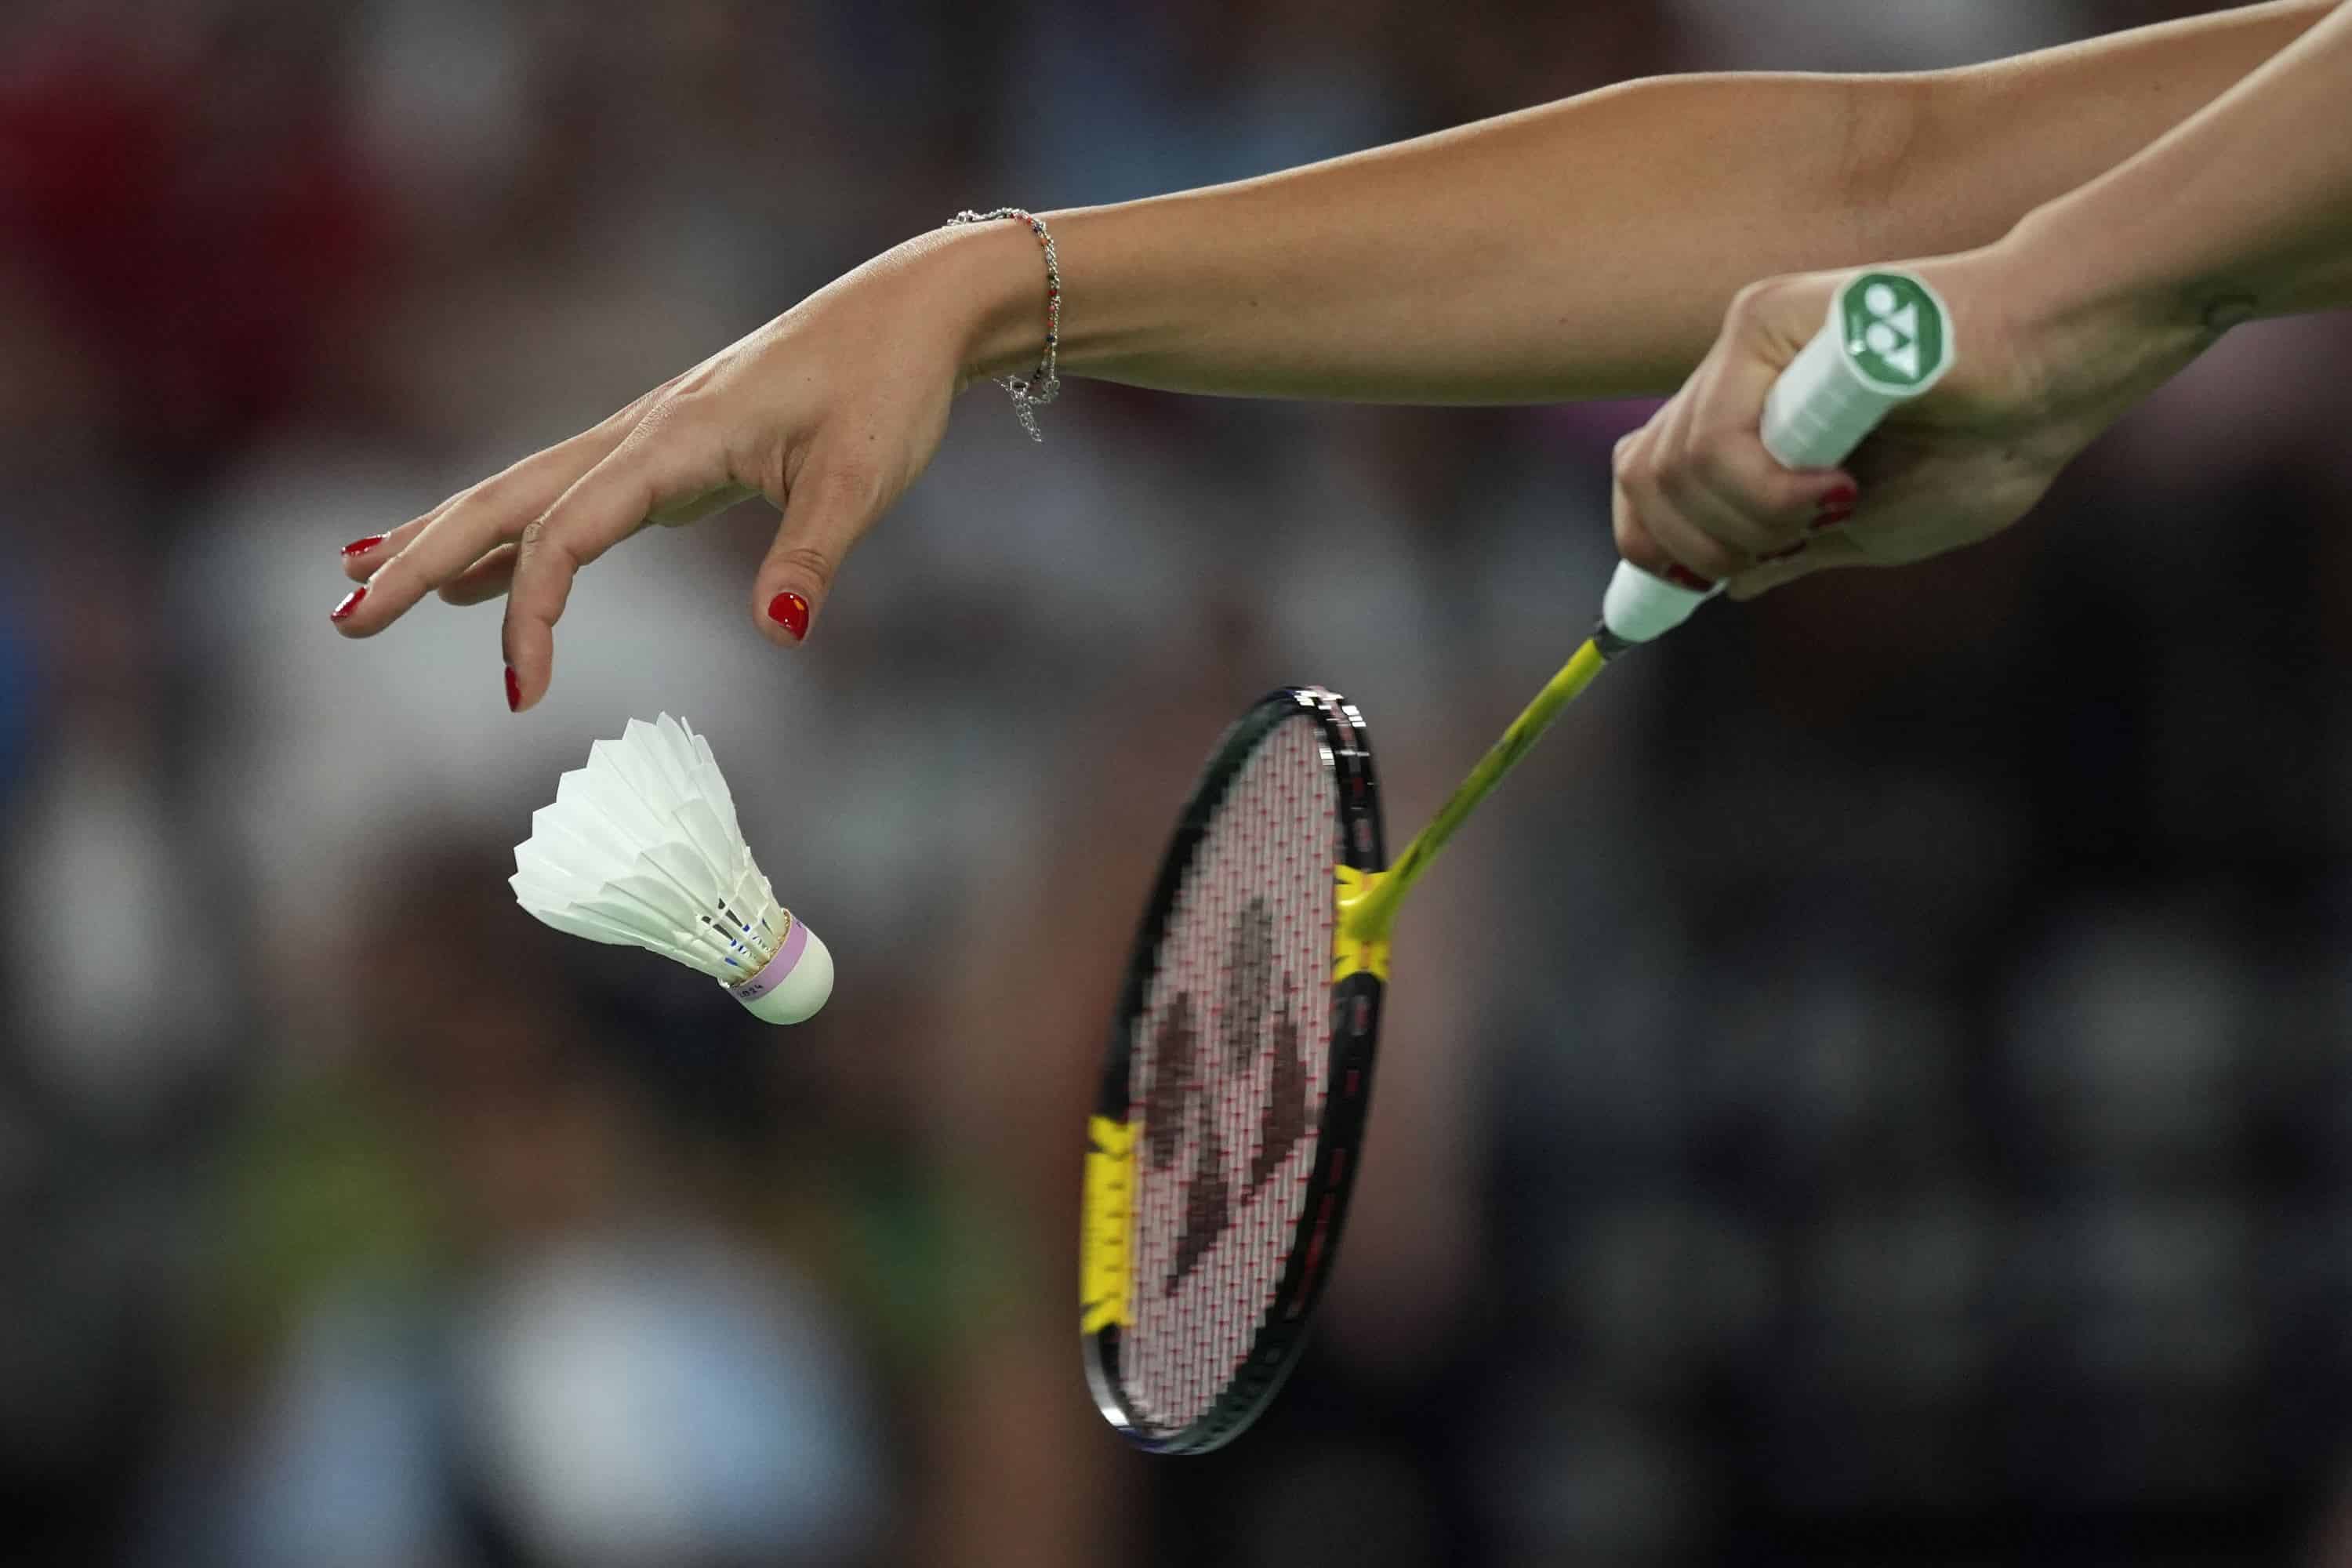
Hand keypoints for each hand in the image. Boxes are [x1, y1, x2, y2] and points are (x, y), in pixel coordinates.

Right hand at [330, 224, 1037, 709]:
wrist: (910, 314)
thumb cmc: (889, 387)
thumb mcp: (864, 475)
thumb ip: (815, 553)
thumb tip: (783, 633)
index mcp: (674, 440)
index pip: (567, 533)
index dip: (529, 613)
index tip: (519, 693)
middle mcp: (641, 432)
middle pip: (505, 499)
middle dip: (420, 561)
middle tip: (343, 624)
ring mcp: (646, 437)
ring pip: (521, 490)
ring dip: (442, 537)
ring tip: (359, 584)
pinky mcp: (666, 450)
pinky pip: (564, 495)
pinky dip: (505, 530)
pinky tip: (471, 564)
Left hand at [1610, 239, 2206, 600]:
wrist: (2058, 371)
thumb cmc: (1987, 443)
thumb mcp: (1875, 527)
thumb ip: (1793, 549)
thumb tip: (1725, 582)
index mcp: (1755, 415)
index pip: (1649, 475)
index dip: (1653, 540)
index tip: (1697, 583)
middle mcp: (1738, 372)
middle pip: (1648, 477)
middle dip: (1703, 546)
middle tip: (1787, 544)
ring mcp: (1747, 342)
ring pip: (1674, 466)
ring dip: (1745, 521)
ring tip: (1831, 508)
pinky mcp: (1768, 319)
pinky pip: (1717, 438)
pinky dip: (1763, 491)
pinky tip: (1833, 488)